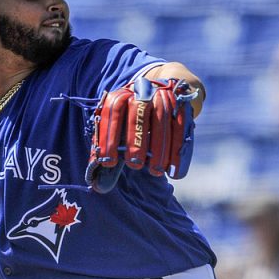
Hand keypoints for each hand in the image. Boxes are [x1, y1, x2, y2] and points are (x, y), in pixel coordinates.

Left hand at [85, 77, 197, 193]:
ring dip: (159, 148)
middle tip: (134, 165)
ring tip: (154, 171)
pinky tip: (172, 169)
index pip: (112, 112)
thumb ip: (107, 156)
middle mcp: (140, 91)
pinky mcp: (179, 104)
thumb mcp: (117, 133)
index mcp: (119, 96)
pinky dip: (176, 149)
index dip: (109, 137)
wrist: (157, 94)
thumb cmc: (130, 123)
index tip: (108, 162)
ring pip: (162, 119)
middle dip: (136, 141)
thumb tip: (98, 186)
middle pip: (138, 113)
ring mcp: (162, 95)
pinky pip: (179, 126)